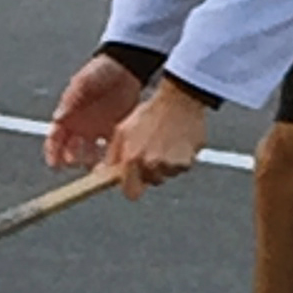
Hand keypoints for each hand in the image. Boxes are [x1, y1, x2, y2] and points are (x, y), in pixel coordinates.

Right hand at [45, 54, 143, 170]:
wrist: (126, 66)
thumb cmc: (100, 71)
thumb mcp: (84, 82)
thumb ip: (71, 99)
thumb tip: (58, 117)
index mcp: (68, 114)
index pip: (55, 137)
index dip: (53, 151)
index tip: (54, 162)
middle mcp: (80, 125)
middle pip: (70, 149)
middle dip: (70, 159)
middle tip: (74, 163)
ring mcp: (97, 129)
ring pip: (89, 152)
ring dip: (90, 161)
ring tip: (95, 166)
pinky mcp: (114, 130)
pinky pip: (110, 149)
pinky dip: (110, 157)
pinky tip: (113, 162)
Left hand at [105, 80, 208, 199]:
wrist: (179, 100)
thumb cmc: (150, 113)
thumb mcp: (123, 130)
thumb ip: (112, 155)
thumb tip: (102, 173)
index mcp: (134, 159)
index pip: (131, 193)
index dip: (132, 186)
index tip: (132, 180)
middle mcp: (153, 165)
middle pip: (152, 182)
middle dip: (150, 172)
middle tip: (151, 152)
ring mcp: (173, 165)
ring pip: (167, 175)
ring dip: (165, 165)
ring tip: (164, 143)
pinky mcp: (190, 161)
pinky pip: (182, 167)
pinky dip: (179, 159)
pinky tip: (176, 142)